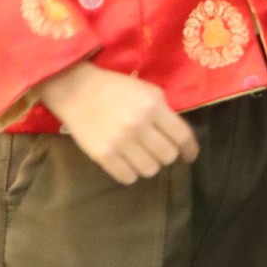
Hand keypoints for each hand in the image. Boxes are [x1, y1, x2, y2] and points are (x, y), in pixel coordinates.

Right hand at [38, 59, 198, 183]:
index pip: (182, 136)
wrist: (76, 89)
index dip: (190, 150)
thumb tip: (179, 137)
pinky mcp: (103, 155)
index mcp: (153, 106)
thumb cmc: (115, 88)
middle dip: (167, 155)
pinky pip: (128, 177)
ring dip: (149, 165)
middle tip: (158, 150)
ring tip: (141, 156)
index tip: (188, 156)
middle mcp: (139, 125)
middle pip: (168, 156)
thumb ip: (164, 111)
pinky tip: (127, 162)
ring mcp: (120, 142)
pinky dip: (131, 173)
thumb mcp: (147, 90)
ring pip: (150, 170)